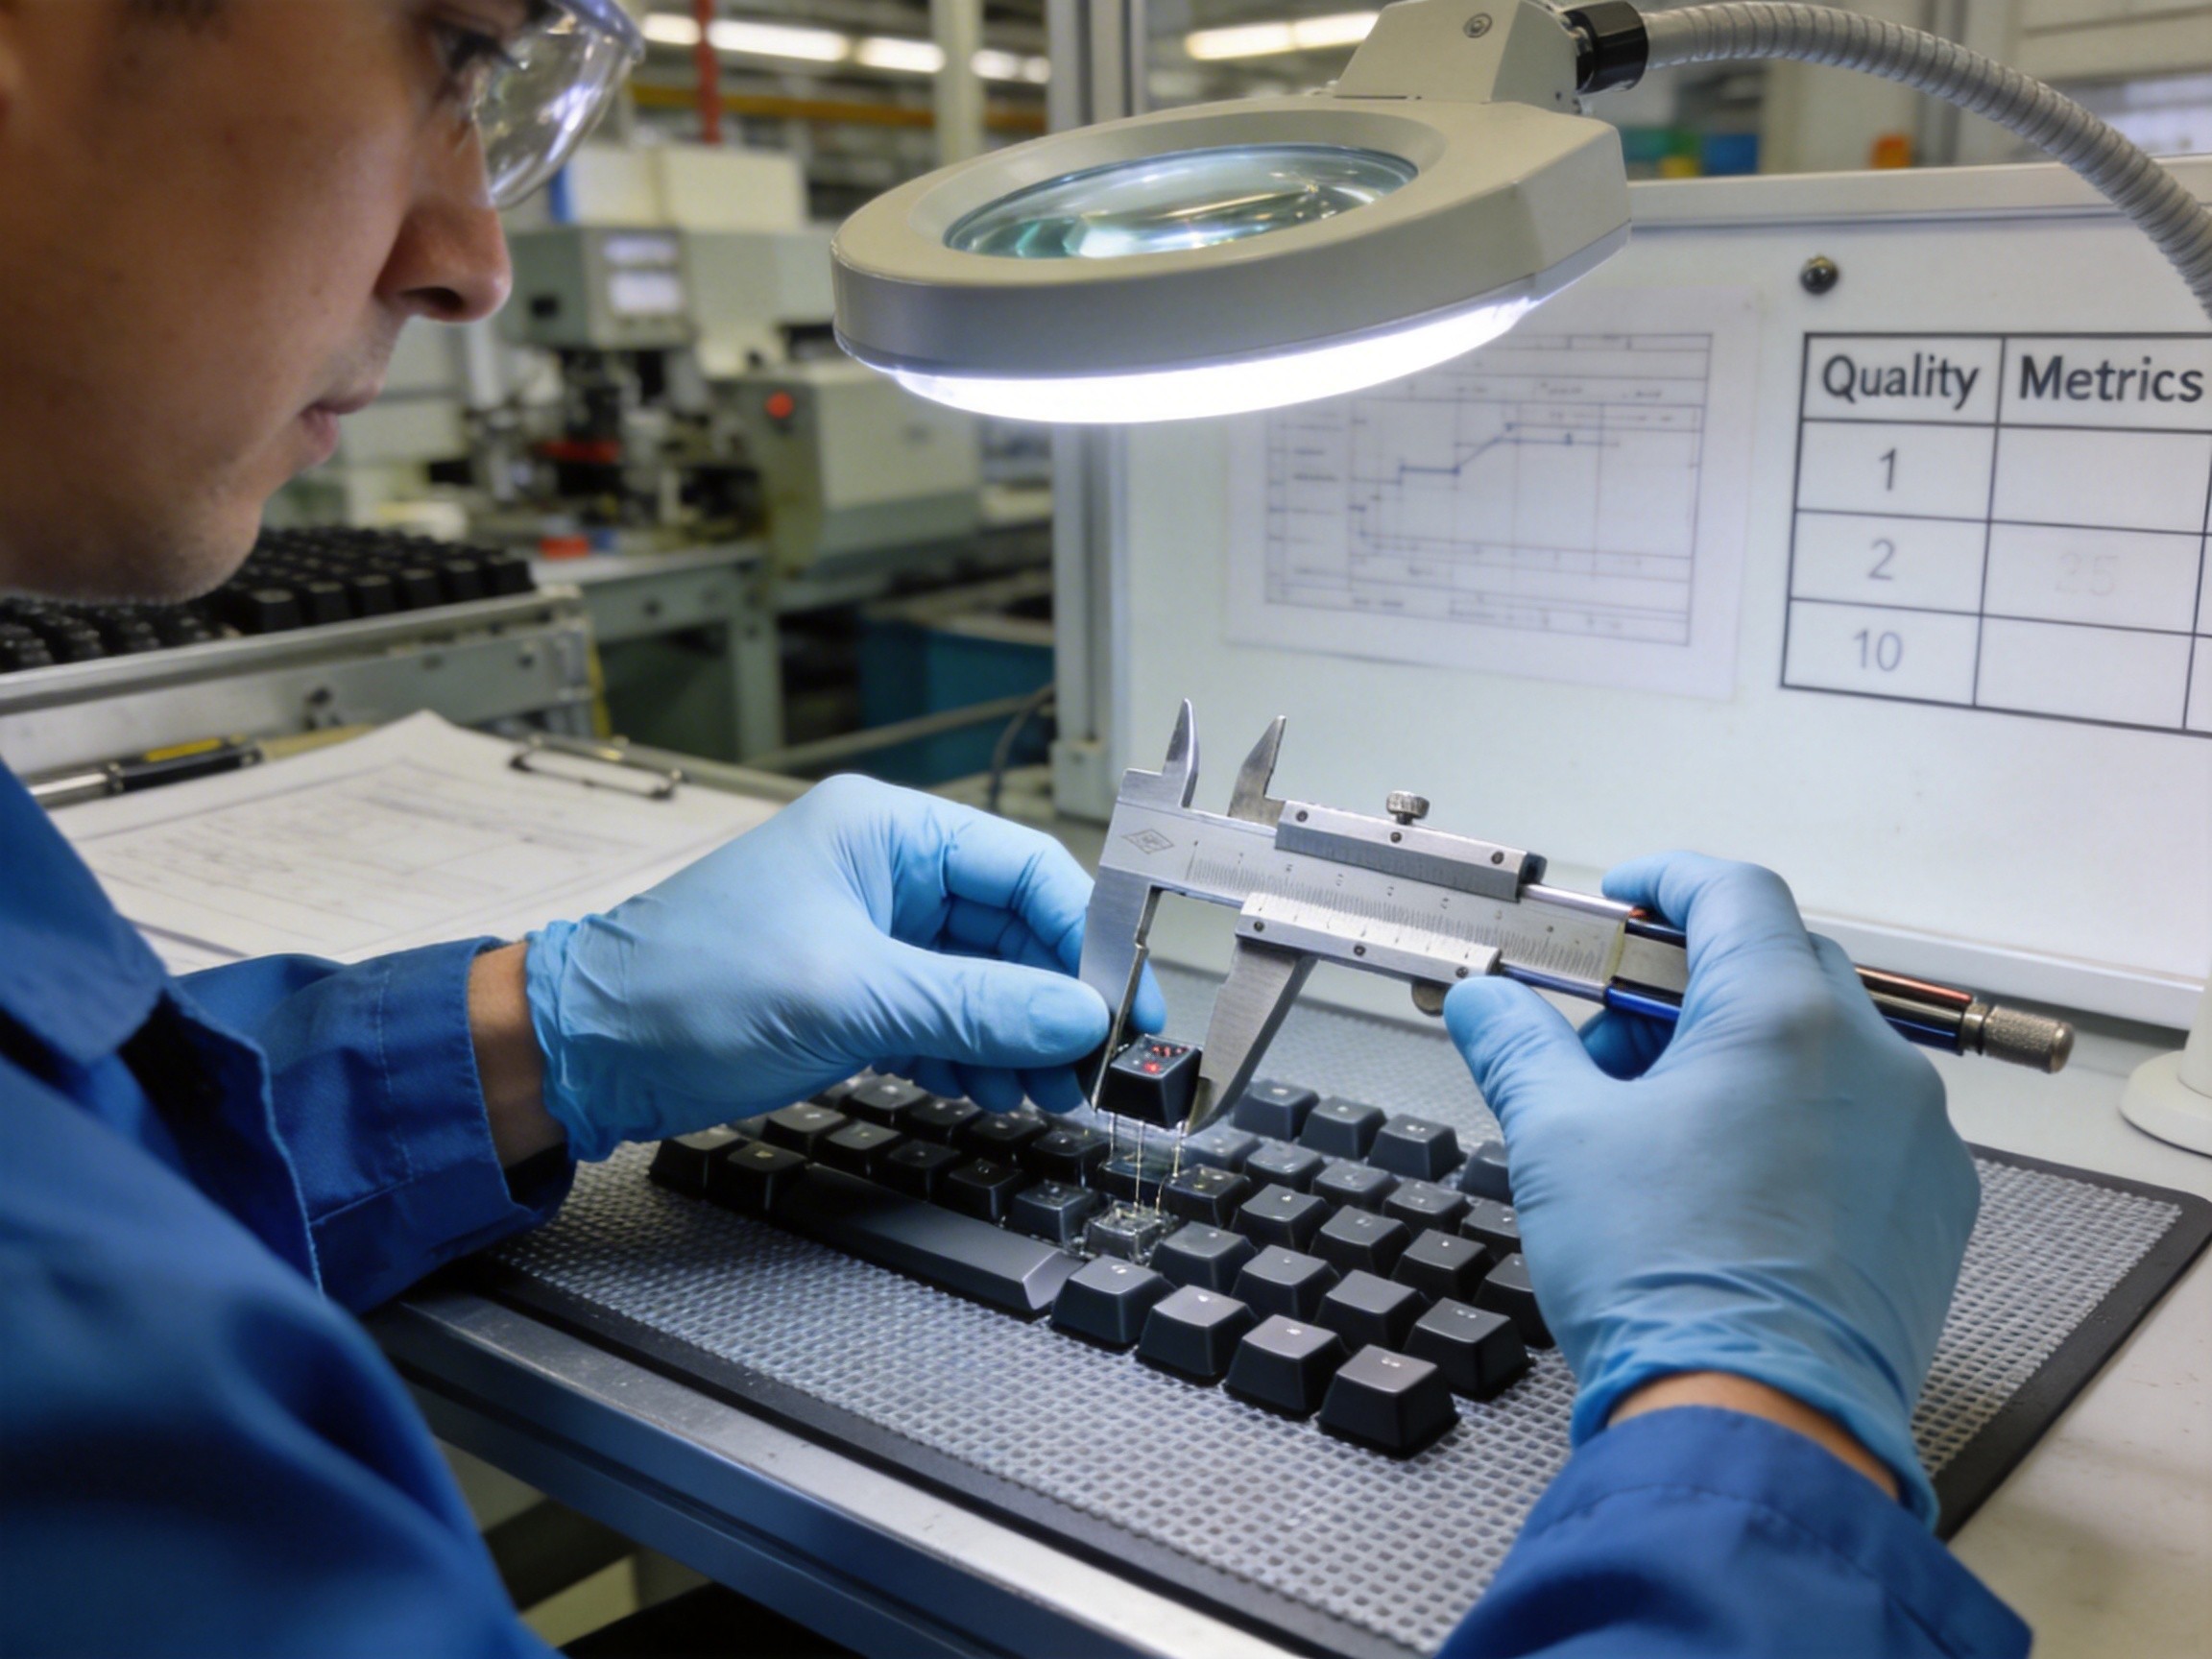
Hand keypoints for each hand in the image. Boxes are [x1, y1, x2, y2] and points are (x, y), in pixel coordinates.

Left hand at [524, 774, 1160, 1159]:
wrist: (587, 1050)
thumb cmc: (684, 987)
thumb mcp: (848, 995)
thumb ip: (974, 1005)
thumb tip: (1076, 1017)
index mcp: (885, 831)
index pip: (1023, 868)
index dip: (1084, 935)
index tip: (1122, 1002)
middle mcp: (886, 872)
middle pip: (1012, 928)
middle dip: (1054, 998)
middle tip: (1093, 1064)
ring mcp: (870, 932)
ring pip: (984, 978)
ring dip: (1020, 1035)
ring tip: (1046, 1091)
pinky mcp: (853, 989)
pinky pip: (944, 1013)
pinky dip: (974, 1052)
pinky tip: (992, 1088)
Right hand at [1443, 852, 1977, 1523]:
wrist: (1755, 1424)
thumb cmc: (1665, 1281)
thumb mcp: (1555, 1140)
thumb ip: (1517, 1046)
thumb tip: (1485, 1002)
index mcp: (1782, 1018)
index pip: (1732, 893)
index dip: (1666, 881)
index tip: (1625, 899)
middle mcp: (1872, 1062)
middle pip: (1778, 966)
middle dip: (1685, 988)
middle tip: (1610, 1044)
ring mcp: (1917, 1138)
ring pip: (1824, 1048)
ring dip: (1740, 1056)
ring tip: (1660, 1131)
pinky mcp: (1933, 1208)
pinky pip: (1864, 1125)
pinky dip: (1797, 1122)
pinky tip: (1729, 1186)